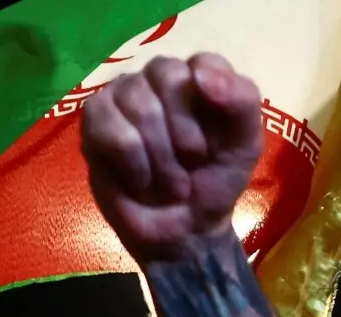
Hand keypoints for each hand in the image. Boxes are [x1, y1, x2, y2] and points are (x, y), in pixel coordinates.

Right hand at [83, 53, 263, 262]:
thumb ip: (241, 101)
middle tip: (192, 166)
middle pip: (167, 76)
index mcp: (199, 75)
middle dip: (184, 134)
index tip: (216, 143)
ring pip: (138, 104)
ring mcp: (123, 95)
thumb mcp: (246, 145)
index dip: (211, 104)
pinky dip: (133, 163)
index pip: (203, 62)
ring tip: (170, 183)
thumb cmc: (215, 182)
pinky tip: (141, 181)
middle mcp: (158, 77)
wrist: (186, 230)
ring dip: (161, 157)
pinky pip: (110, 128)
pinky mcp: (95, 121)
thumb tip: (198, 74)